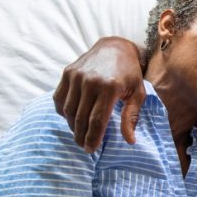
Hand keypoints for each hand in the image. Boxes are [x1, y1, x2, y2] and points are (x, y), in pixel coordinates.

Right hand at [54, 37, 145, 151]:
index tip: (91, 150)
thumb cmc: (129, 74)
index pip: (97, 121)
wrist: (115, 47)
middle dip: (81, 136)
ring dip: (72, 126)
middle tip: (84, 146)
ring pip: (68, 110)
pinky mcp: (67, 72)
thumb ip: (131, 117)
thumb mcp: (137, 94)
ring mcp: (77, 76)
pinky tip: (72, 118)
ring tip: (79, 134)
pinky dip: (63, 112)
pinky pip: (59, 98)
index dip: (93, 138)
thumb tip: (130, 141)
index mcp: (110, 87)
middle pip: (81, 118)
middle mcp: (91, 81)